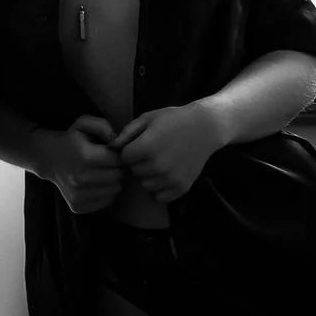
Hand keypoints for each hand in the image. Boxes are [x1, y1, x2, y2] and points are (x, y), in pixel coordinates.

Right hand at [42, 114, 124, 214]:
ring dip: (114, 182)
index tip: (114, 153)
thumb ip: (103, 126)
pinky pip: (106, 203)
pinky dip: (106, 194)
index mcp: (85, 157)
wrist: (49, 158)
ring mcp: (78, 195)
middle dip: (119, 169)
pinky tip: (98, 184)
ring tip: (105, 173)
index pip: (118, 161)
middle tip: (112, 164)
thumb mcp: (84, 124)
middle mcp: (81, 178)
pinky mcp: (77, 206)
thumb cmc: (71, 140)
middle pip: (118, 178)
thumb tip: (118, 140)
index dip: (120, 156)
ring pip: (114, 191)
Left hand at [107, 102, 224, 203]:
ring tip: (162, 161)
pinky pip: (159, 197)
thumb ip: (127, 133)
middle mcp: (157, 166)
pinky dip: (161, 188)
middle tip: (154, 151)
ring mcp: (170, 179)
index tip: (140, 144)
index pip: (124, 158)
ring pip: (145, 185)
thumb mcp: (148, 118)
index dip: (130, 150)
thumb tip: (111, 148)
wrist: (205, 127)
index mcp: (147, 147)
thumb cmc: (174, 119)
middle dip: (139, 162)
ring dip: (149, 176)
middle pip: (134, 172)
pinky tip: (167, 174)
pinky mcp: (181, 188)